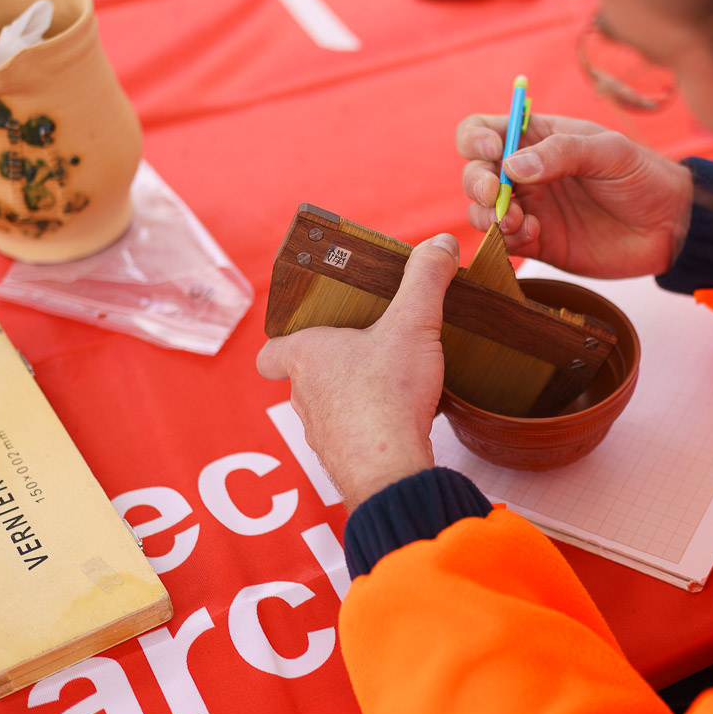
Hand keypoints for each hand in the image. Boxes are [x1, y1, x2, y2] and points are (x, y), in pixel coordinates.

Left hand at [256, 234, 458, 509]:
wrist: (390, 471)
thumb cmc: (386, 395)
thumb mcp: (413, 324)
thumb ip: (425, 280)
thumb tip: (441, 242)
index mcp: (307, 357)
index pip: (271, 352)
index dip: (283, 344)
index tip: (310, 336)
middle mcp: (304, 397)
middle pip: (304, 377)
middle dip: (334, 365)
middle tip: (369, 350)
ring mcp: (321, 433)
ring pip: (328, 408)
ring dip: (352, 397)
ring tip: (391, 384)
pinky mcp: (345, 461)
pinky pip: (352, 437)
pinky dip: (371, 428)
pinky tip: (401, 420)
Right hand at [456, 112, 693, 279]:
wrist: (671, 226)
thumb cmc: (643, 176)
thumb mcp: (610, 152)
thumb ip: (564, 152)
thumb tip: (513, 165)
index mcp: (539, 138)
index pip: (485, 131)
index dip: (475, 139)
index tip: (491, 151)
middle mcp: (526, 172)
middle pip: (476, 172)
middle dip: (477, 183)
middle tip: (498, 196)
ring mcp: (530, 208)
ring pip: (483, 210)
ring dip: (488, 215)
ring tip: (518, 222)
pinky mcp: (539, 243)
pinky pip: (505, 242)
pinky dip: (507, 240)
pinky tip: (534, 235)